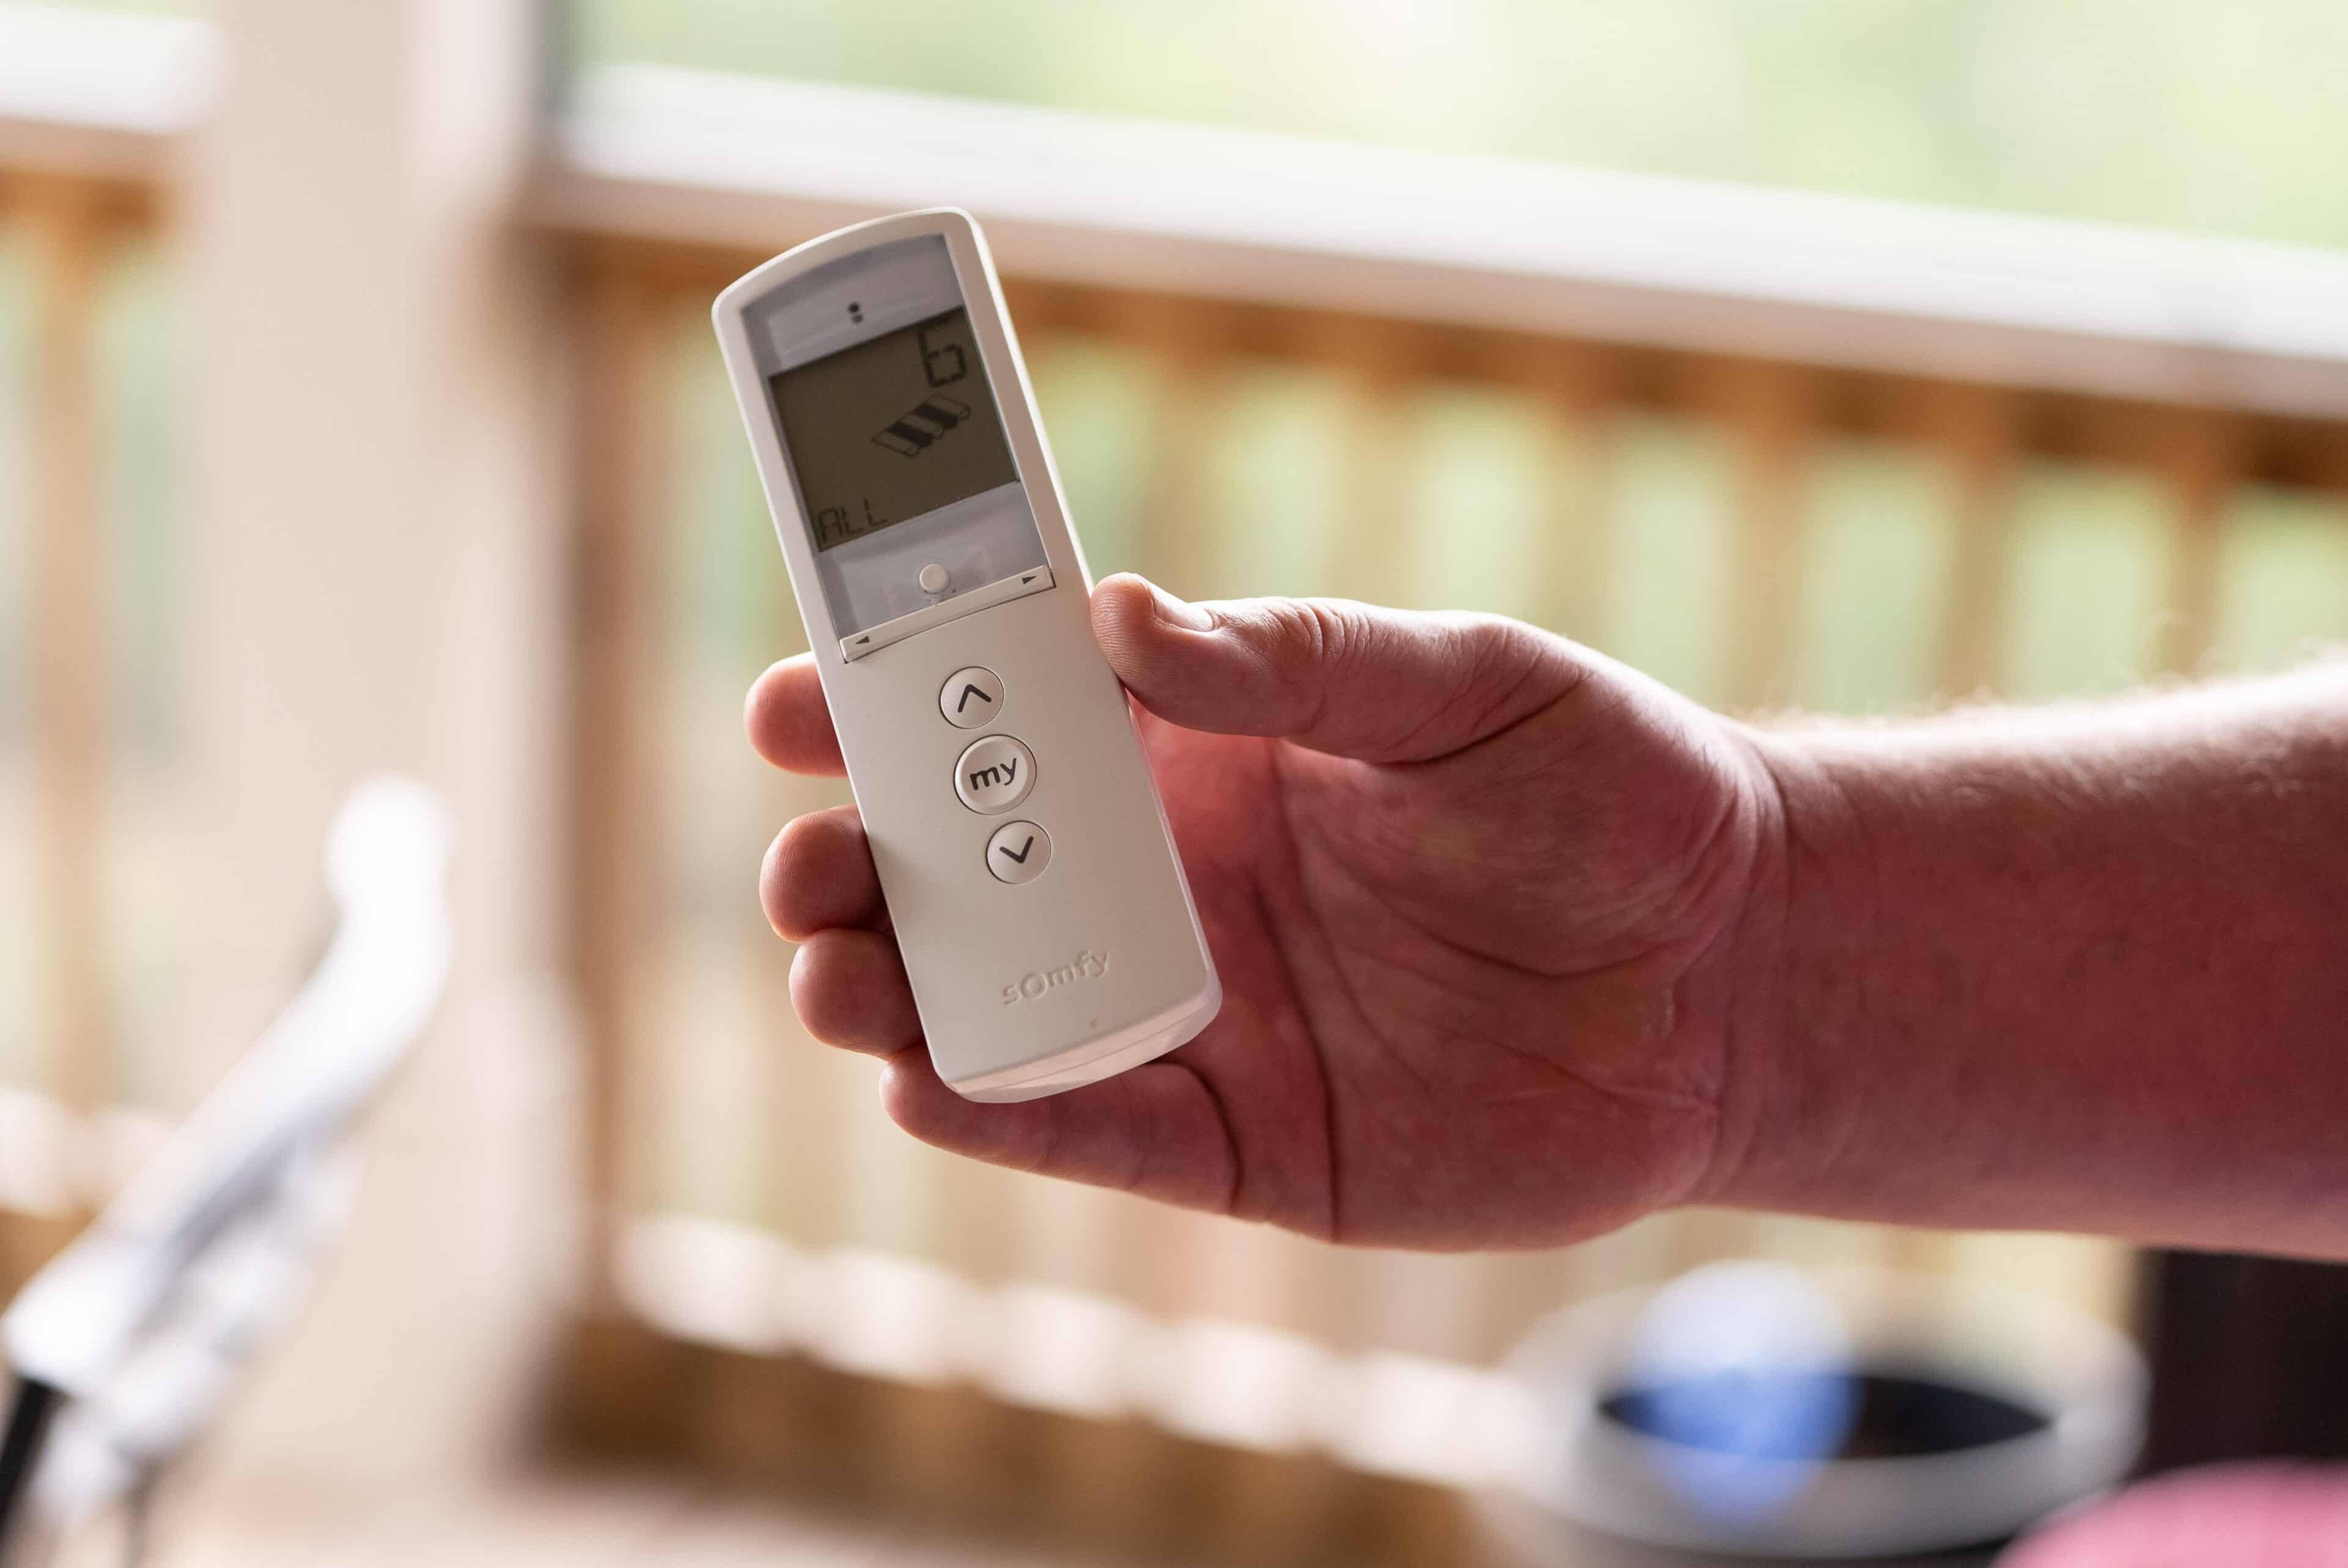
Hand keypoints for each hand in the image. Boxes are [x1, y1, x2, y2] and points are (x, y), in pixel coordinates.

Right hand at [747, 574, 1786, 1248]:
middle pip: (961, 875)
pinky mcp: (1242, 1139)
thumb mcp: (1464, 684)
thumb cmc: (1610, 796)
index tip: (794, 696)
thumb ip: (1295, 658)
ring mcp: (1195, 1014)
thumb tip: (1120, 617)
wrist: (1734, 971)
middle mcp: (1171, 883)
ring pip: (991, 1012)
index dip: (884, 705)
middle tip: (807, 858)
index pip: (1004, 721)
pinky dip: (1004, 1116)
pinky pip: (1094, 1132)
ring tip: (836, 965)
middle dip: (857, 864)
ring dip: (892, 991)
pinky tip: (928, 1082)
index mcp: (1200, 753)